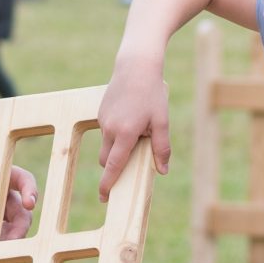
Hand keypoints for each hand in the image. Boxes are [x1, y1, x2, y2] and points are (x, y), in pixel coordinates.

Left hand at [0, 138, 36, 239]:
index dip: (30, 191)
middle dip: (22, 225)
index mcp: (2, 173)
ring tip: (4, 252)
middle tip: (15, 238)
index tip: (29, 203)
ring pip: (13, 227)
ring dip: (12, 239)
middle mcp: (4, 193)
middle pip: (22, 211)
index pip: (24, 180)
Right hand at [95, 64, 171, 197]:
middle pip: (107, 159)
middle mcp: (110, 129)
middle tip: (129, 165)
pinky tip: (131, 119)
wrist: (135, 66)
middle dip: (114, 167)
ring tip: (137, 132)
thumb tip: (162, 170)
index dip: (108, 183)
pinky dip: (115, 134)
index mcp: (125, 133)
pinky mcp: (101, 112)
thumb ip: (162, 148)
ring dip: (117, 148)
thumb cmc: (152, 94)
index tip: (104, 196)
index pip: (114, 165)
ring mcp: (103, 120)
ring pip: (106, 145)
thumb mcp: (162, 121)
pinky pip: (106, 131)